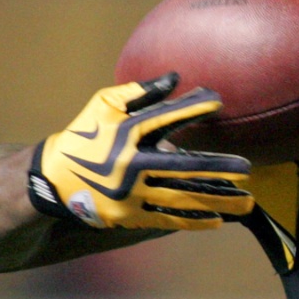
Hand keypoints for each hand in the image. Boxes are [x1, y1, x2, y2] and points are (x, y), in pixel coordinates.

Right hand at [27, 72, 253, 229]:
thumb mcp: (103, 105)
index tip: (218, 102)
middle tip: (247, 168)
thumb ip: (139, 92)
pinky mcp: (128, 214)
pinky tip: (217, 220)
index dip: (191, 108)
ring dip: (217, 200)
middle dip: (219, 168)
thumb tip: (175, 78)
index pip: (164, 117)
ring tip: (246, 202)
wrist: (50, 179)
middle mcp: (131, 164)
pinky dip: (193, 220)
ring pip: (182, 197)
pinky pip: (167, 219)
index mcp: (125, 134)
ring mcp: (131, 192)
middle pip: (184, 166)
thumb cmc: (84, 135)